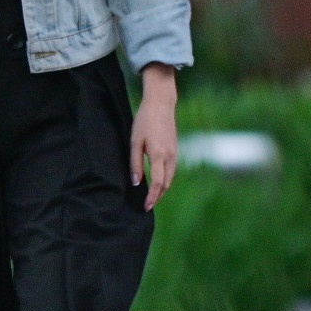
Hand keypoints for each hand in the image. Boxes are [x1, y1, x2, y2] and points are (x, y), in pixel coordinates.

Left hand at [131, 63, 178, 208]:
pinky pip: (172, 170)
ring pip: (170, 178)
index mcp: (159, 155)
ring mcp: (174, 152)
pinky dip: (166, 180)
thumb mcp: (135, 142)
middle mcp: (170, 156)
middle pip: (166, 184)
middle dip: (157, 196)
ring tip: (152, 197)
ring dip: (162, 189)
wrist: (161, 104)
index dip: (152, 197)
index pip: (158, 183)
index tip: (145, 207)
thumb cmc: (145, 121)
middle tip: (147, 206)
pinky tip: (159, 182)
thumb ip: (135, 163)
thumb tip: (136, 183)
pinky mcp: (175, 149)